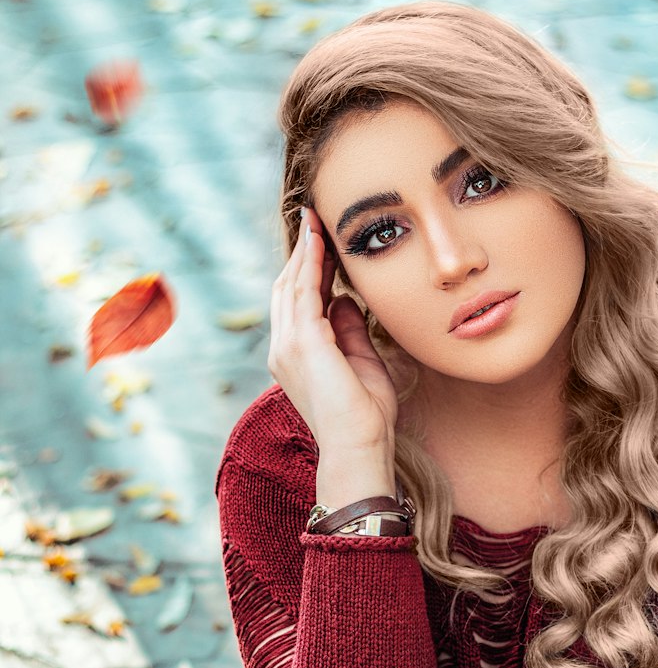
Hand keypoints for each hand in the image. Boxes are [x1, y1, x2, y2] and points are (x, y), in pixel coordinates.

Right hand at [268, 207, 400, 450]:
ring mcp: (288, 346)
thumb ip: (350, 331)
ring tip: (317, 222)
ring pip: (291, 285)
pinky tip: (322, 243)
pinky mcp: (303, 344)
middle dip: (302, 252)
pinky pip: (304, 292)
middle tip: (316, 219)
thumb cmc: (365, 417)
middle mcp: (283, 349)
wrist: (359, 448)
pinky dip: (312, 264)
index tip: (323, 241)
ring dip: (305, 251)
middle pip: (287, 287)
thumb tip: (345, 301)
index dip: (308, 269)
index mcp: (294, 355)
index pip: (297, 302)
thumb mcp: (361, 362)